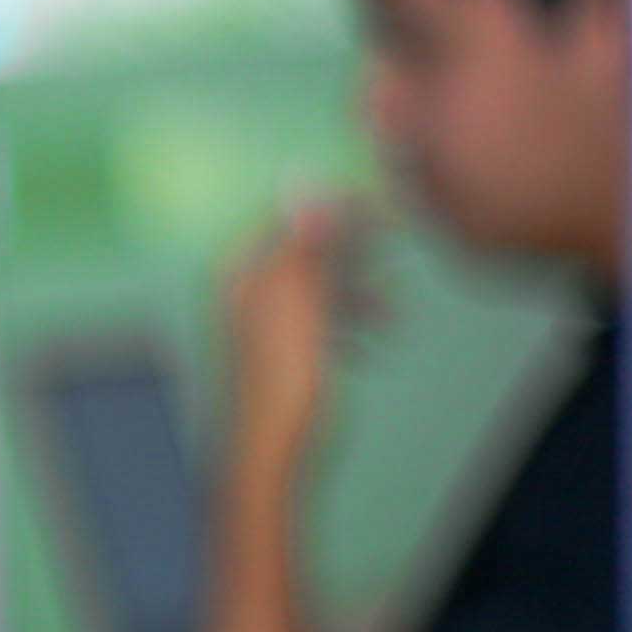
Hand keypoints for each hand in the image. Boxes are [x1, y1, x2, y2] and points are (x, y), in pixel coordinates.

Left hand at [218, 193, 379, 477]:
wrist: (268, 450)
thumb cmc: (283, 373)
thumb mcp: (302, 299)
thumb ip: (305, 242)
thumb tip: (304, 181)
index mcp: (240, 273)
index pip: (289, 220)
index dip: (334, 209)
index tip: (375, 204)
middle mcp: (242, 294)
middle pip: (303, 253)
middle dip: (348, 251)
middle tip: (390, 243)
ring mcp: (258, 325)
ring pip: (314, 291)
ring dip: (354, 296)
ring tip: (391, 313)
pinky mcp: (275, 355)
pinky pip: (314, 326)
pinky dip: (343, 329)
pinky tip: (372, 346)